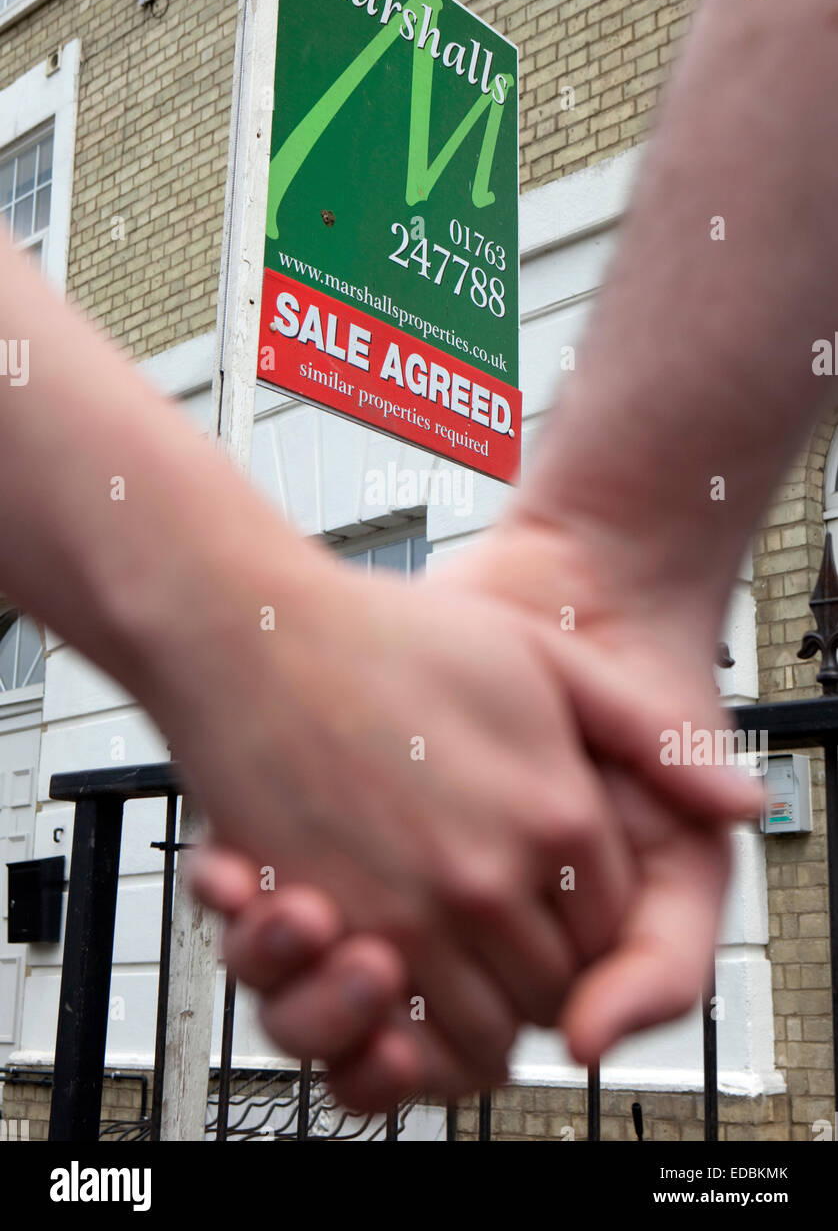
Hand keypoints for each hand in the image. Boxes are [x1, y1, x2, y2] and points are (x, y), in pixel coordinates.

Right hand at [187, 512, 758, 1107]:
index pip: (613, 932)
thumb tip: (745, 805)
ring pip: (481, 1028)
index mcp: (558, 814)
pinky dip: (411, 1019)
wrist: (257, 632)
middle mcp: (492, 878)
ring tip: (465, 964)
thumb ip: (656, 740)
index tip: (561, 910)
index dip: (592, 930)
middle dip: (543, 979)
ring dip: (482, 1013)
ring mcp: (407, 911)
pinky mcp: (329, 930)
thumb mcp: (549, 659)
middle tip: (515, 946)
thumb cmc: (393, 635)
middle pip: (551, 990)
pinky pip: (395, 1025)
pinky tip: (403, 966)